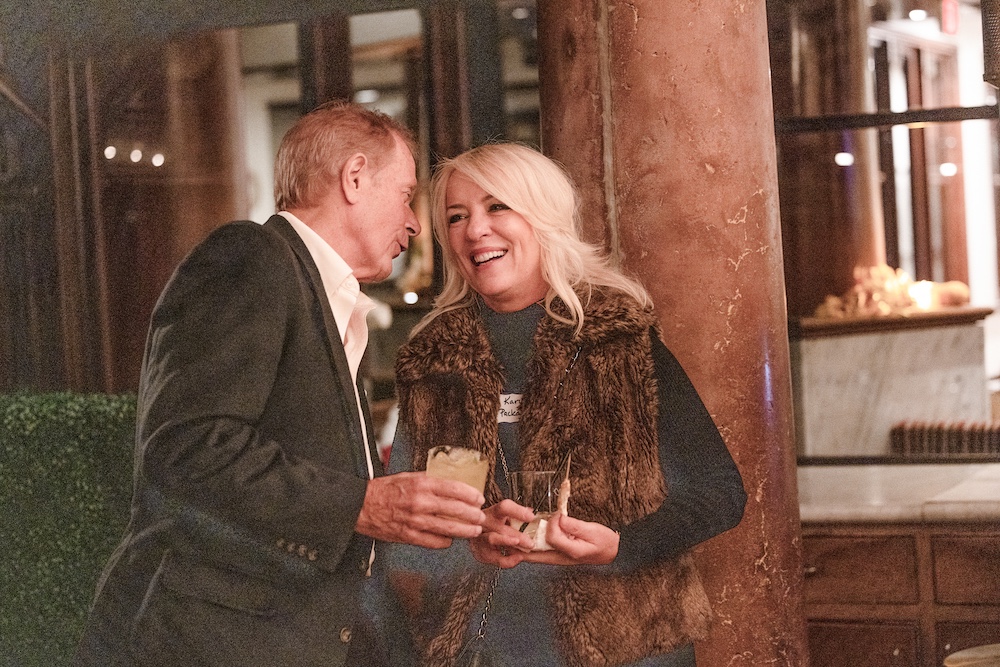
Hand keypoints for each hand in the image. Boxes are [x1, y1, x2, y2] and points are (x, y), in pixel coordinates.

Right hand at [355, 472, 484, 547]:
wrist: (360, 505)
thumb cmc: (384, 490)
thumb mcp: (408, 477)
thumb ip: (429, 481)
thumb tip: (451, 485)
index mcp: (421, 483)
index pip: (454, 488)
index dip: (471, 495)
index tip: (479, 498)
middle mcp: (420, 502)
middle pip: (456, 510)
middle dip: (473, 515)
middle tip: (481, 517)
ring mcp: (415, 521)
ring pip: (449, 529)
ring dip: (465, 531)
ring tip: (474, 530)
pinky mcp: (409, 536)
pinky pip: (434, 542)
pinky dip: (445, 541)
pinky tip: (450, 539)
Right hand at [468, 499, 536, 567]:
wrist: (472, 530)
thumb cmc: (492, 523)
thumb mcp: (504, 515)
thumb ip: (517, 514)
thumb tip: (531, 513)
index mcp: (494, 512)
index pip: (505, 507)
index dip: (518, 512)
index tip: (531, 517)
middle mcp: (485, 522)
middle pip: (500, 527)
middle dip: (517, 536)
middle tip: (530, 543)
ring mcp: (480, 536)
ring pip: (492, 539)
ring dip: (507, 544)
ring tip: (521, 553)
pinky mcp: (479, 550)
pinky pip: (492, 557)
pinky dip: (506, 560)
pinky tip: (516, 559)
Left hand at [518, 514, 619, 565]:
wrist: (612, 552)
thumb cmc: (604, 542)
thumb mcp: (592, 531)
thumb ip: (574, 526)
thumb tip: (559, 518)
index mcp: (570, 552)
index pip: (551, 537)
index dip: (552, 523)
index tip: (560, 515)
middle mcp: (560, 557)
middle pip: (533, 555)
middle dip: (519, 546)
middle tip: (506, 538)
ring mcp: (557, 557)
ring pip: (534, 555)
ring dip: (523, 545)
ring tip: (512, 535)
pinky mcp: (557, 554)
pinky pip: (540, 551)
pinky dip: (531, 543)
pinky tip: (527, 535)